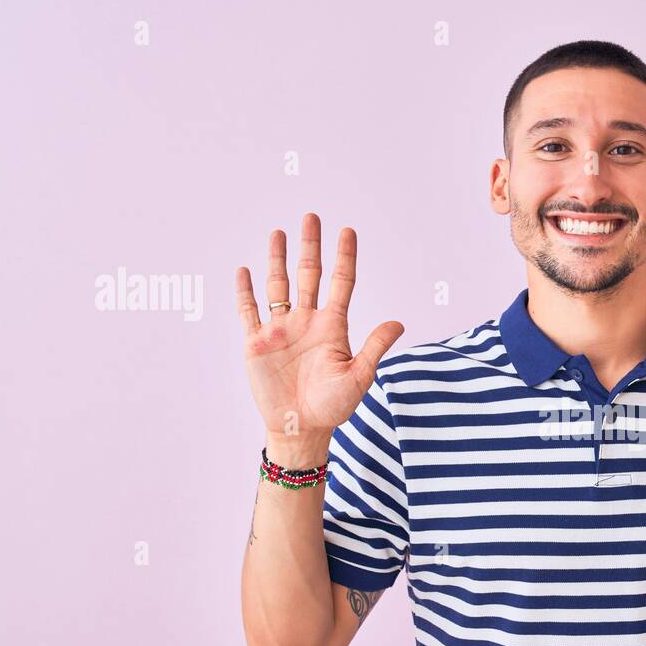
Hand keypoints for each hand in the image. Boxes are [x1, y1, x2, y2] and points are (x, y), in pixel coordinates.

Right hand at [235, 213, 403, 442]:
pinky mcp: (257, 343)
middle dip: (311, 246)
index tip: (347, 231)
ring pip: (278, 285)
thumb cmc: (332, 407)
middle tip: (312, 217)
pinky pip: (249, 311)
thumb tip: (399, 322)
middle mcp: (307, 322)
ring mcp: (281, 330)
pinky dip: (246, 290)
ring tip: (279, 232)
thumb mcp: (358, 376)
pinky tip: (246, 270)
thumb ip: (374, 347)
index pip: (340, 283)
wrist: (300, 429)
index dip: (344, 257)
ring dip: (278, 259)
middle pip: (309, 275)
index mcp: (332, 327)